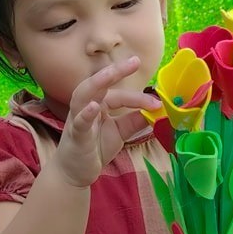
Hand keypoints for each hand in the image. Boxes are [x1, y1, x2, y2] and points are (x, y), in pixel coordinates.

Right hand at [54, 56, 162, 187]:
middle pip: (98, 83)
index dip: (138, 98)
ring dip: (98, 82)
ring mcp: (77, 118)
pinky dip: (86, 113)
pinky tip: (94, 107)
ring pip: (83, 94)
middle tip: (134, 61)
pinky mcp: (75, 134)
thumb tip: (157, 110)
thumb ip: (135, 120)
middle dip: (115, 71)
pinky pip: (79, 121)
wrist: (74, 172)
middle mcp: (86, 105)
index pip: (118, 95)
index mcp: (97, 103)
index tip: (158, 104)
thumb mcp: (119, 132)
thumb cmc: (94, 148)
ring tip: (112, 73)